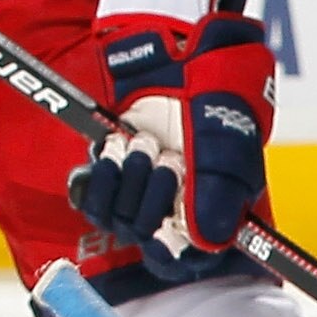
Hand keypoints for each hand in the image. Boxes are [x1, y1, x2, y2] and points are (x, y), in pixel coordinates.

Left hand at [74, 13, 276, 278]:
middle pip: (148, 238)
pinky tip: (114, 147)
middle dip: (153, 196)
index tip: (165, 234)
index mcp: (214, 212)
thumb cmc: (216, 96)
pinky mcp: (111, 174)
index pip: (188, 260)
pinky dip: (100, 175)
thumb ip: (217, 193)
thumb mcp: (226, 144)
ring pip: (118, 220)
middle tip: (169, 158)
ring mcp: (142, 192)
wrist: (178, 55)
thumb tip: (207, 241)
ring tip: (143, 143)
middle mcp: (177, 209)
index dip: (173, 251)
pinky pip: (91, 200)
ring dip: (126, 179)